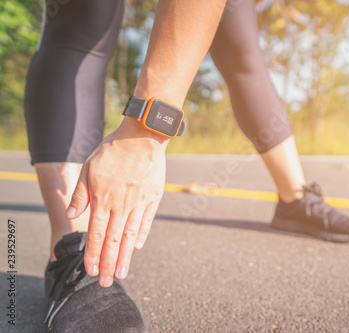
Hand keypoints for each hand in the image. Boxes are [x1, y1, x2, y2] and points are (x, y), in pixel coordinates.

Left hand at [66, 117, 167, 286]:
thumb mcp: (89, 169)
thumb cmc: (113, 151)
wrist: (142, 138)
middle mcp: (121, 206)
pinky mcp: (153, 198)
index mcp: (103, 200)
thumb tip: (73, 214)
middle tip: (105, 282)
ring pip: (129, 236)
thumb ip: (82, 194)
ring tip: (121, 273)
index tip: (90, 270)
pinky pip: (145, 221)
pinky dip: (141, 235)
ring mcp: (138, 203)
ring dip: (124, 257)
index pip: (95, 234)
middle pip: (112, 241)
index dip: (92, 254)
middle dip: (107, 264)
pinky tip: (136, 247)